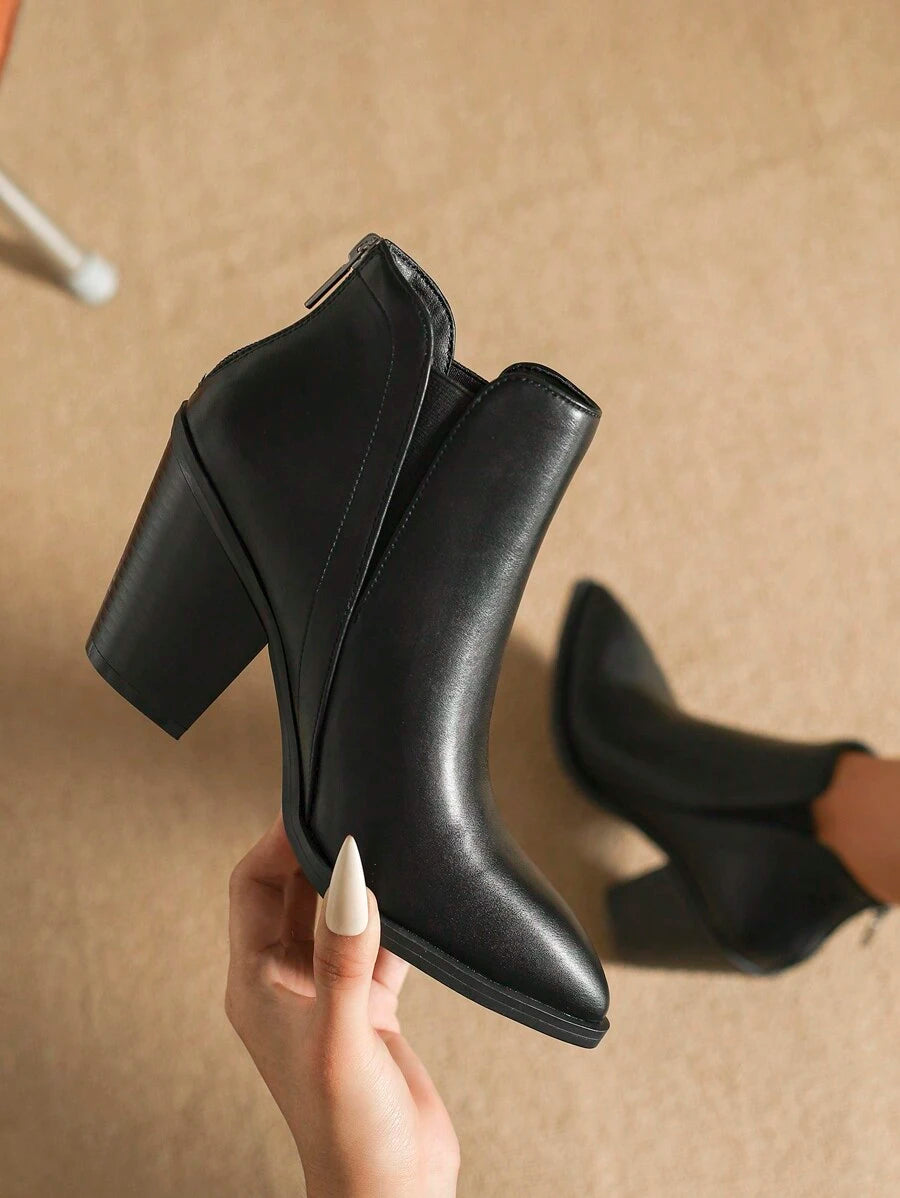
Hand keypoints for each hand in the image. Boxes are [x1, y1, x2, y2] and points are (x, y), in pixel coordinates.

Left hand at [225, 817, 459, 1197]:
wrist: (392, 1191)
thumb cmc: (348, 1132)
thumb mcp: (340, 1034)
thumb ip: (344, 953)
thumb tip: (351, 875)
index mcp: (255, 986)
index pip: (250, 890)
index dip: (275, 846)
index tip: (313, 810)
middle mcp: (286, 984)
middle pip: (290, 894)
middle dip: (317, 855)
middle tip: (353, 815)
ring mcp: (328, 995)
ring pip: (335, 916)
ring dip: (356, 885)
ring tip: (385, 846)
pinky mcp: (367, 1009)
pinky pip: (377, 946)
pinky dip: (394, 921)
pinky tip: (417, 902)